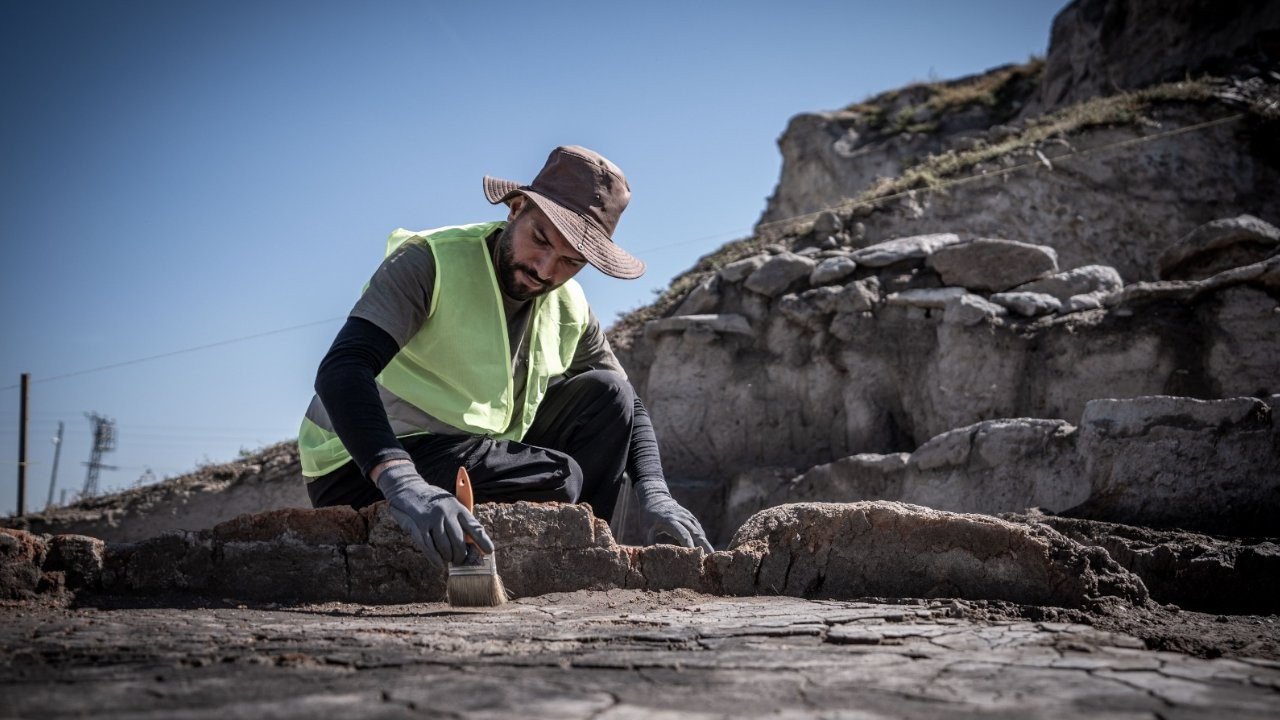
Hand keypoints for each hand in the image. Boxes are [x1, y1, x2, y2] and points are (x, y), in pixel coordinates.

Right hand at [374, 462, 493, 564]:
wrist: (409, 491)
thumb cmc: (435, 501)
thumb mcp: (451, 504)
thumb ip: (461, 521)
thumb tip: (473, 544)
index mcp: (457, 507)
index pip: (474, 526)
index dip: (482, 541)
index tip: (489, 551)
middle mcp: (446, 512)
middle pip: (458, 540)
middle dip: (461, 555)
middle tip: (461, 560)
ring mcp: (432, 520)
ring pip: (444, 546)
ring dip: (448, 557)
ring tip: (450, 559)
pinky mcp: (419, 527)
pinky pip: (429, 548)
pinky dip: (435, 559)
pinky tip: (439, 563)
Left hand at [635, 480, 713, 552]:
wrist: (655, 499)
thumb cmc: (648, 516)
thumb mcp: (645, 528)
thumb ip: (649, 542)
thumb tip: (650, 558)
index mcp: (671, 521)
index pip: (683, 534)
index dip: (689, 545)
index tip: (694, 556)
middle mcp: (682, 518)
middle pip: (696, 533)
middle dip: (704, 546)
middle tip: (710, 558)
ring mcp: (688, 517)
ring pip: (700, 532)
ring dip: (706, 544)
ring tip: (710, 557)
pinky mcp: (691, 518)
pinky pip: (699, 529)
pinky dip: (702, 539)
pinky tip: (706, 549)